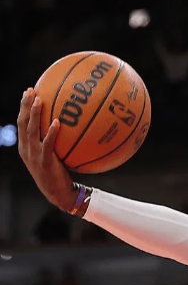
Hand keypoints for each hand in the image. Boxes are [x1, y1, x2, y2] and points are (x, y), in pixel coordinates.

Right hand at [17, 88, 76, 210]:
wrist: (58, 194)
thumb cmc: (59, 174)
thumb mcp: (53, 156)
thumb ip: (55, 142)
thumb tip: (67, 125)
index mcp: (26, 147)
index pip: (21, 123)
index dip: (23, 107)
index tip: (29, 92)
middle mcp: (27, 149)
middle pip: (23, 123)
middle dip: (25, 106)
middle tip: (31, 91)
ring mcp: (34, 155)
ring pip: (31, 131)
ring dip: (34, 115)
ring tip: (39, 101)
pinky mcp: (45, 162)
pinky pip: (47, 144)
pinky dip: (51, 133)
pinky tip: (57, 123)